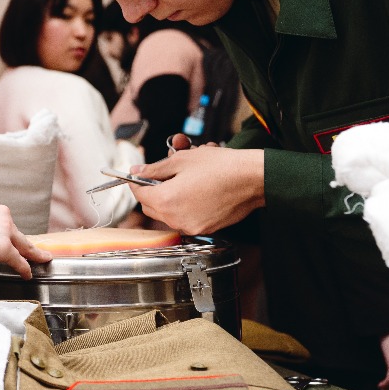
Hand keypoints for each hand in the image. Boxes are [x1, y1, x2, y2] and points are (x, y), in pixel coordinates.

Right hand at [0, 199, 51, 278]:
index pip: (5, 223)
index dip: (12, 233)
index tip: (16, 238)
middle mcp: (1, 214)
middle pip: (18, 234)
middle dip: (26, 245)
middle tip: (38, 252)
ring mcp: (5, 230)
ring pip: (21, 246)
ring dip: (28, 255)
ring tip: (38, 261)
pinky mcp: (4, 247)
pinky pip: (19, 260)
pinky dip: (24, 268)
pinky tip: (27, 273)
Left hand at [129, 146, 265, 233]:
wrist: (251, 179)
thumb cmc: (219, 166)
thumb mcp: (181, 160)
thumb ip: (155, 169)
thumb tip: (137, 172)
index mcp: (166, 200)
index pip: (138, 194)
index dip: (136, 182)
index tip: (138, 174)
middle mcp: (176, 219)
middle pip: (150, 207)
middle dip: (151, 192)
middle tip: (162, 175)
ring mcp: (191, 226)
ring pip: (168, 214)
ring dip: (168, 199)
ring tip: (183, 181)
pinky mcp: (205, 229)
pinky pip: (185, 219)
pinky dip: (184, 207)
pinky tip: (196, 191)